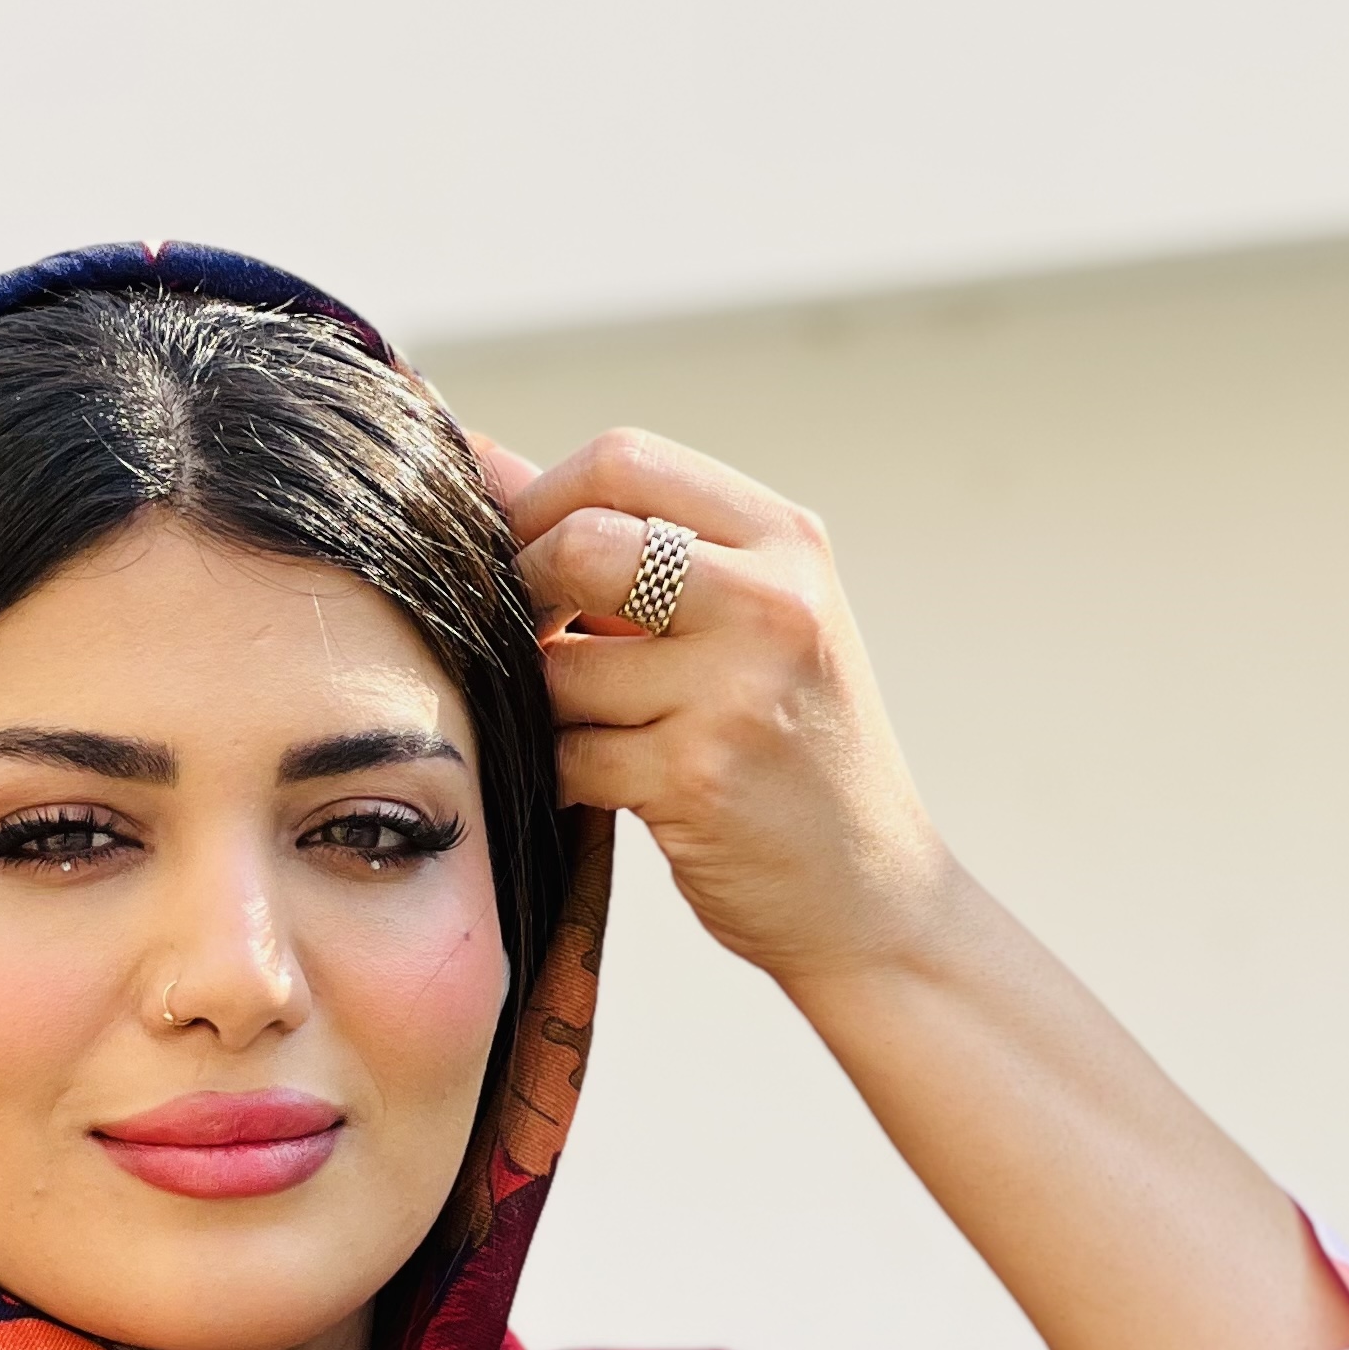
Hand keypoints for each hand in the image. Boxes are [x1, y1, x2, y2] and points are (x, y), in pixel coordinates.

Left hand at [480, 429, 951, 994]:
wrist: (869, 893)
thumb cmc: (785, 750)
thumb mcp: (741, 623)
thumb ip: (626, 544)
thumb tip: (479, 457)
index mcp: (785, 541)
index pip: (623, 461)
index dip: (537, 501)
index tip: (512, 555)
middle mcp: (772, 601)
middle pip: (581, 543)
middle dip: (521, 592)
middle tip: (517, 643)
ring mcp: (736, 690)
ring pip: (559, 667)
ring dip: (542, 704)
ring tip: (587, 730)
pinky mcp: (696, 778)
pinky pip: (567, 755)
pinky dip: (557, 774)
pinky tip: (597, 787)